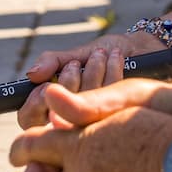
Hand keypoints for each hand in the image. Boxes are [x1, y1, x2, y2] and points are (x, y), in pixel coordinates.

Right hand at [18, 30, 164, 127]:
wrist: (143, 49)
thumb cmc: (105, 54)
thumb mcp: (77, 53)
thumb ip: (53, 62)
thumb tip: (32, 75)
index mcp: (56, 106)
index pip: (28, 118)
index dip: (35, 104)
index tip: (47, 86)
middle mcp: (74, 120)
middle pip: (53, 118)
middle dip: (66, 86)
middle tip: (76, 65)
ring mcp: (96, 122)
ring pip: (81, 107)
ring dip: (90, 74)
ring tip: (100, 55)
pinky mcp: (118, 117)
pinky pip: (107, 99)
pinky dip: (109, 72)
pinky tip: (115, 58)